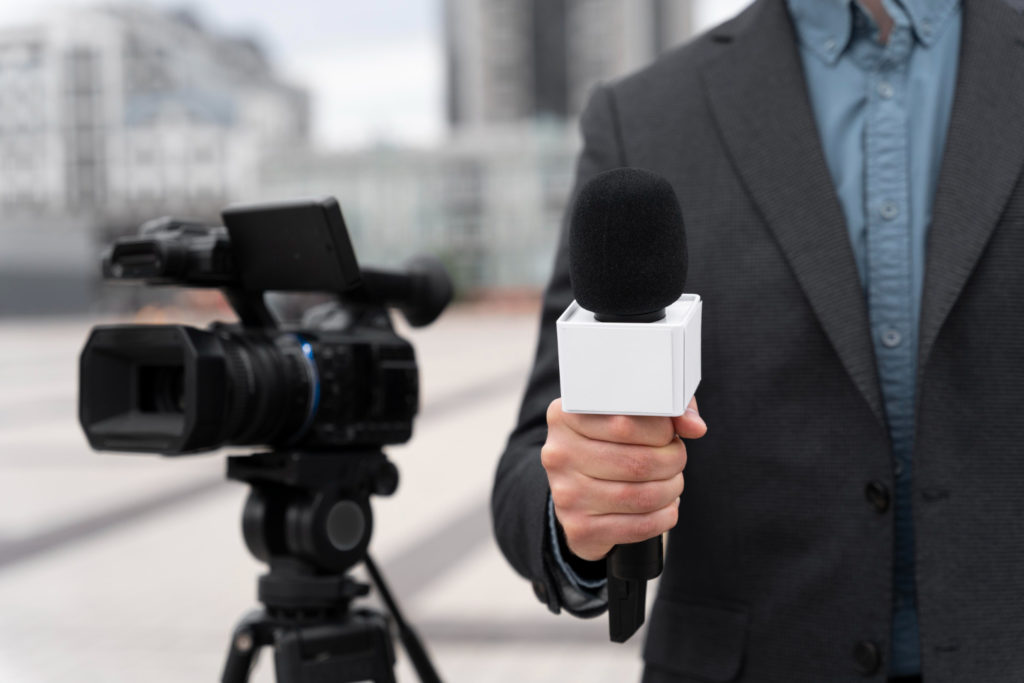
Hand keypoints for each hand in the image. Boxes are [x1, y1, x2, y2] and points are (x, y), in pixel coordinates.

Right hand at [541, 397, 706, 561]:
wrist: (577, 492)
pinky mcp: (579, 527)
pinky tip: (665, 506)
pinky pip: (639, 527)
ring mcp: (566, 494)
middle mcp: (559, 454)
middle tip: (677, 458)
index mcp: (566, 416)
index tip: (669, 433)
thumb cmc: (609, 445)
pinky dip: (664, 517)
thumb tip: (694, 426)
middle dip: (672, 461)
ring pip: (641, 496)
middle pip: (638, 462)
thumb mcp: (630, 415)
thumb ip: (664, 410)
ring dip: (671, 489)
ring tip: (672, 481)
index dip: (661, 430)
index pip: (625, 422)